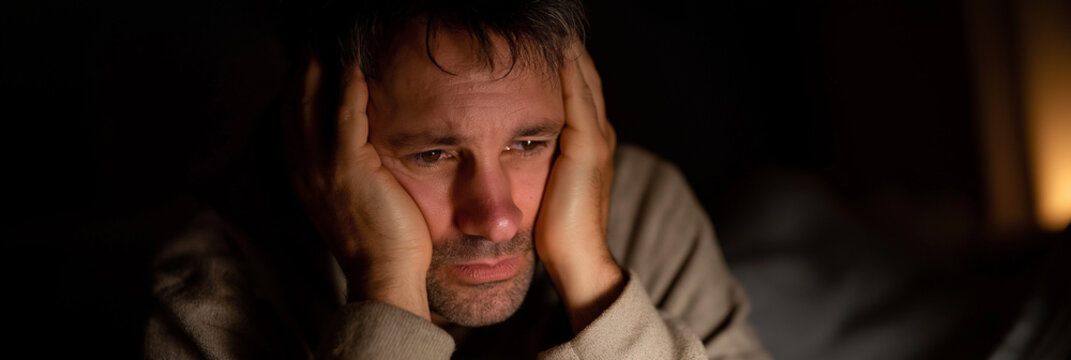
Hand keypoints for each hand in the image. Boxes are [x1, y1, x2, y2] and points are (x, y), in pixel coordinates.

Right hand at [285, 55, 432, 319]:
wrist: (385, 272)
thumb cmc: (378, 240)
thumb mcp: (349, 200)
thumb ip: (344, 172)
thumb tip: (355, 147)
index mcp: (303, 180)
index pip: (290, 125)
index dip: (294, 93)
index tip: (305, 66)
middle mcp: (305, 172)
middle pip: (293, 109)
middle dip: (301, 74)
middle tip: (313, 46)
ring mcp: (323, 171)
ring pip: (312, 108)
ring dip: (318, 73)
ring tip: (328, 47)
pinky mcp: (348, 169)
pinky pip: (345, 118)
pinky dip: (348, 91)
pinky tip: (354, 69)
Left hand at [535, 42, 622, 331]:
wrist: (577, 260)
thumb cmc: (554, 232)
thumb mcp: (542, 186)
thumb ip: (533, 161)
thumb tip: (504, 147)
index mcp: (589, 143)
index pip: (577, 88)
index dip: (561, 62)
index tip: (538, 39)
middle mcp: (599, 134)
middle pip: (584, 75)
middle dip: (565, 49)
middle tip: (543, 26)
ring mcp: (597, 139)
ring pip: (583, 79)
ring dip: (566, 51)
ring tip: (549, 29)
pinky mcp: (588, 148)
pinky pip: (577, 96)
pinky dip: (566, 70)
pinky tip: (551, 50)